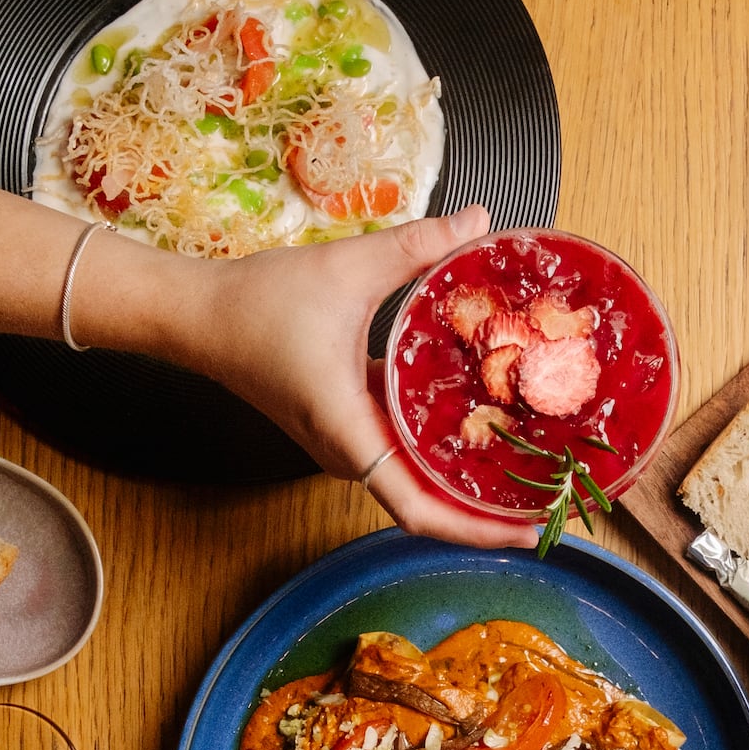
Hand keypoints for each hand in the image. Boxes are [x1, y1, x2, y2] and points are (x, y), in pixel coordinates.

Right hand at [171, 207, 537, 549]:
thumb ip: (418, 246)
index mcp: (349, 434)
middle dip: (488, 514)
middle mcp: (349, 454)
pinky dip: (443, 452)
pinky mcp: (346, 430)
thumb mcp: (347, 267)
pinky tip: (486, 429)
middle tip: (551, 505)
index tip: (527, 530)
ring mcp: (347, 447)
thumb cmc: (257, 303)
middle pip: (429, 507)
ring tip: (530, 475)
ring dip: (468, 486)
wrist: (197, 316)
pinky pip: (403, 454)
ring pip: (417, 484)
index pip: (419, 510)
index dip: (477, 529)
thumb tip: (479, 219)